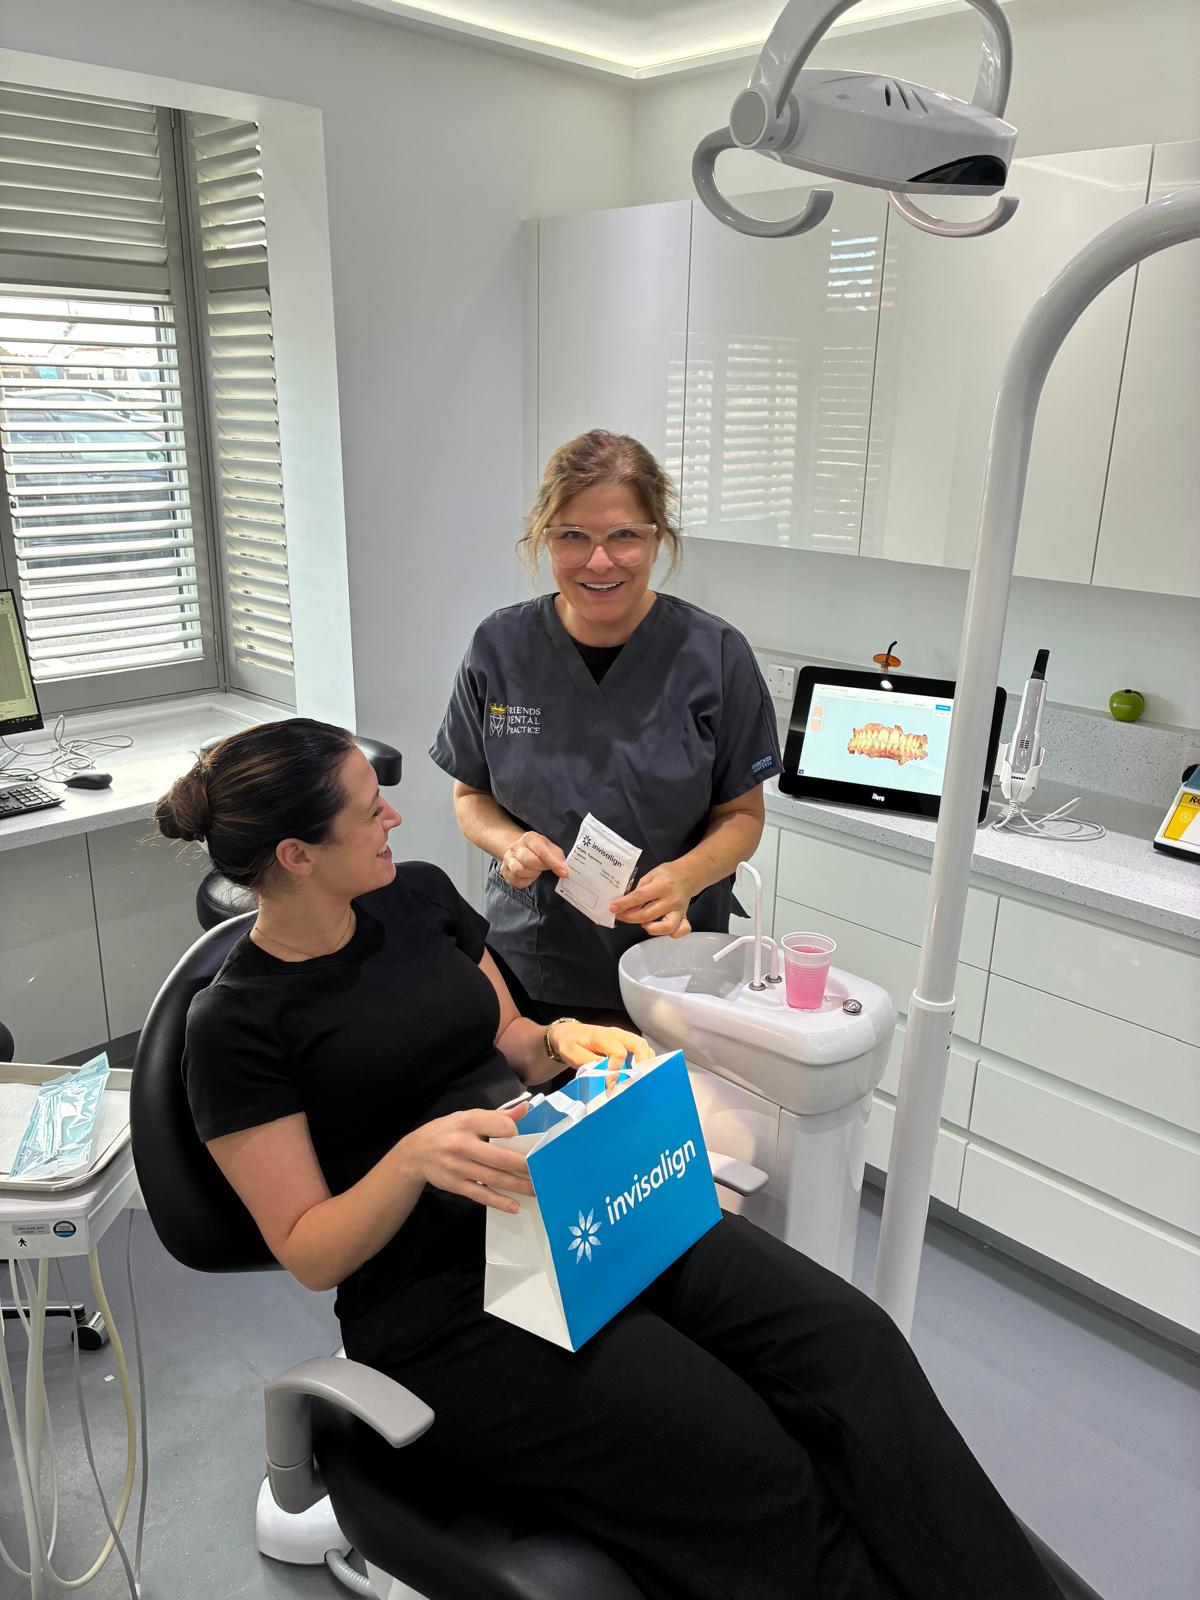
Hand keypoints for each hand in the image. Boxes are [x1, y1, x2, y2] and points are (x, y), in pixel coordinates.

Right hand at [403, 1106, 532, 1213]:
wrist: (416, 1152)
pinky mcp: (455, 1184)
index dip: (517, 1134)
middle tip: (545, 1171)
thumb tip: (525, 1109)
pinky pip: (481, 1195)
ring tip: (537, 1190)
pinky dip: (499, 1202)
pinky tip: (514, 1206)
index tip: (527, 1140)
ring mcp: (458, 1166)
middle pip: (500, 1157)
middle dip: (525, 1166)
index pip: (501, 1127)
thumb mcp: (469, 1116)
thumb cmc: (449, 1131)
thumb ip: (497, 1115)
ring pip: (494, 1178)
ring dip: (518, 1186)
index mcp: (469, 1122)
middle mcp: (462, 1144)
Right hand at [500, 831, 567, 889]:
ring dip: (532, 874)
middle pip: (529, 861)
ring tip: (536, 871)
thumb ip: (558, 857)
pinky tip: (529, 876)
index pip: (541, 850)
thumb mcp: (550, 848)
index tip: (564, 872)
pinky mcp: (504, 871)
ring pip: (520, 871)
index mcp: (529, 838)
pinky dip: (525, 881)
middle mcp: (516, 847)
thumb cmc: (538, 850)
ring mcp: (508, 858)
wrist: (520, 849)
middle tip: (546, 869)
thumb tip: (564, 869)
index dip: (553, 863)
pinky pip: (515, 881)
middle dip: (541, 868)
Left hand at [548, 1021, 654, 1073]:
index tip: (610, 1085)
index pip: (618, 1052)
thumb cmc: (570, 1044)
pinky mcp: (625, 1042)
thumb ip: (590, 1064)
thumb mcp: (573, 1055)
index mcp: (601, 1036)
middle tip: (639, 1080)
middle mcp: (616, 1033)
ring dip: (646, 1061)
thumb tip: (605, 1074)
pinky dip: (644, 1060)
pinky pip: (640, 1048)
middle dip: (642, 1063)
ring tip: (642, 1078)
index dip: (616, 1070)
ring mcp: (622, 1036)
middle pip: (638, 1044)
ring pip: (642, 1045)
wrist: (568, 1033)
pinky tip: (639, 1073)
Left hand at [610, 861, 696, 937]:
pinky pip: (678, 931)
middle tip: (620, 914)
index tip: (613, 907)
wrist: (689, 874)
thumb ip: (639, 889)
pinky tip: (658, 927)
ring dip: (648, 927)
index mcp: (662, 885)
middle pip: (647, 915)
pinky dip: (669, 933)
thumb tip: (626, 903)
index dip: (624, 904)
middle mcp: (671, 899)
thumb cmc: (669, 874)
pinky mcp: (683, 917)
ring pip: (664, 927)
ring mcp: (679, 910)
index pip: (639, 897)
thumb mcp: (651, 875)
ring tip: (642, 921)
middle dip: (629, 917)